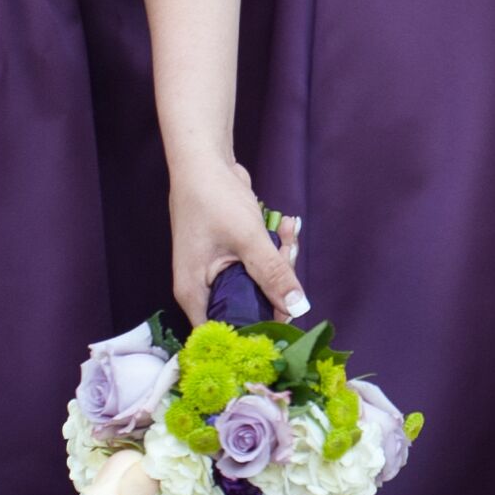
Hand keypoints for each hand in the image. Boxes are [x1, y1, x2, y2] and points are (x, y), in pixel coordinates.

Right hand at [171, 159, 303, 322]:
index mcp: (196, 295)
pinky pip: (261, 265)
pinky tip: (284, 225)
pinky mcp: (232, 257)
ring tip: (286, 230)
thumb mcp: (248, 239)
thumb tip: (298, 307)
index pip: (226, 332)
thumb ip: (273, 274)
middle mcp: (204, 289)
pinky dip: (275, 248)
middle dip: (278, 285)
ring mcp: (219, 273)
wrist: (205, 161)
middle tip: (287, 252)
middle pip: (250, 308)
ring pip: (260, 284)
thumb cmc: (213, 199)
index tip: (287, 319)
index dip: (256, 332)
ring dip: (281, 259)